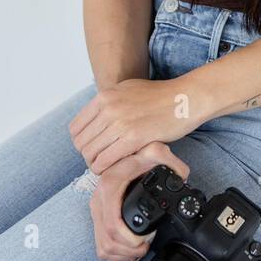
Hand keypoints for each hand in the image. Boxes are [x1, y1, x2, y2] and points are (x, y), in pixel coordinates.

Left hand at [69, 75, 202, 173]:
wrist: (185, 98)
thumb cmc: (160, 96)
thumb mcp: (127, 90)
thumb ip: (109, 103)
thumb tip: (96, 120)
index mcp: (104, 97)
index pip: (75, 128)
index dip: (81, 143)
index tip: (92, 149)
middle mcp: (108, 108)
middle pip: (81, 143)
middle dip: (88, 156)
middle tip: (100, 161)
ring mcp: (120, 122)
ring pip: (91, 154)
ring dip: (96, 164)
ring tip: (108, 167)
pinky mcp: (134, 137)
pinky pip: (107, 160)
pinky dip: (106, 169)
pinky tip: (115, 169)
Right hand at [90, 142, 191, 260]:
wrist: (124, 156)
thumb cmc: (138, 157)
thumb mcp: (154, 152)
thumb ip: (169, 160)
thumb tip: (182, 176)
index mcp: (109, 186)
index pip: (112, 223)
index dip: (129, 239)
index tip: (144, 241)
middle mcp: (99, 200)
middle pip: (108, 240)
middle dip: (130, 250)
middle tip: (146, 245)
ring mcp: (97, 212)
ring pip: (104, 248)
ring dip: (123, 255)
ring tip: (140, 249)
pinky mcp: (97, 220)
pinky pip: (101, 248)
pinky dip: (116, 257)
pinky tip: (129, 251)